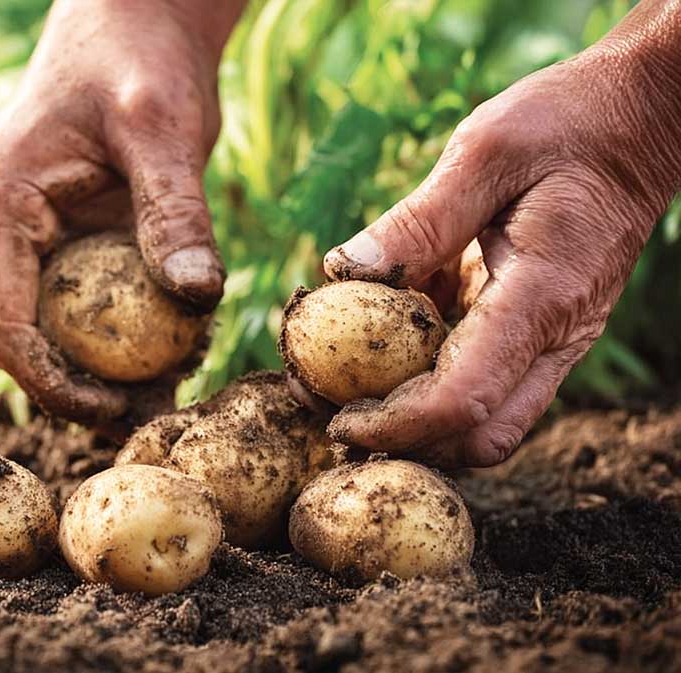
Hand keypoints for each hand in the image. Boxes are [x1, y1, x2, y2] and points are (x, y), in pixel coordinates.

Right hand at [0, 0, 244, 424]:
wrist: (141, 10)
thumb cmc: (139, 51)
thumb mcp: (161, 126)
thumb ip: (174, 211)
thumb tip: (197, 300)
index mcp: (4, 203)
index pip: (1, 321)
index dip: (46, 380)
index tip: (109, 406)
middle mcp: (12, 226)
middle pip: (25, 335)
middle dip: (78, 386)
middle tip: (148, 417)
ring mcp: (45, 232)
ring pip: (61, 324)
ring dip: (106, 366)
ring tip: (169, 394)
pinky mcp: (83, 232)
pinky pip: (97, 299)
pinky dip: (131, 330)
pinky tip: (181, 346)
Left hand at [323, 1, 680, 466]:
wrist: (645, 116)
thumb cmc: (572, 123)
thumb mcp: (486, 151)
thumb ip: (418, 219)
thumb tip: (343, 271)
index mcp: (541, 298)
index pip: (463, 401)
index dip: (394, 425)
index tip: (337, 418)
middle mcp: (555, 335)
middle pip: (477, 438)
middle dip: (403, 440)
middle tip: (329, 408)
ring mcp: (552, 337)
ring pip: (482, 418)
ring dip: (412, 414)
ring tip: (340, 377)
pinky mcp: (538, 326)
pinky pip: (480, 373)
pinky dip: (427, 370)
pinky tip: (380, 329)